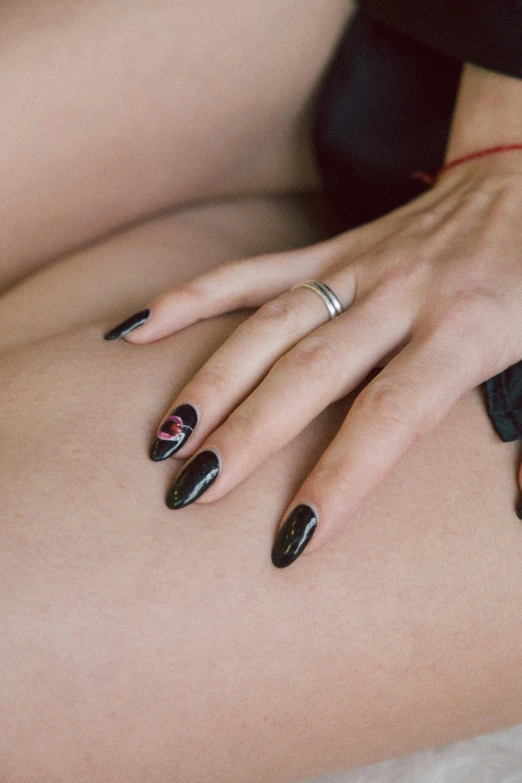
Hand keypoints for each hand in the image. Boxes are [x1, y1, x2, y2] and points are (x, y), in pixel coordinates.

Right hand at [105, 159, 521, 566]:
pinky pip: (253, 272)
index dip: (338, 478)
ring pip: (269, 325)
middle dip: (247, 436)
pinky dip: (193, 298)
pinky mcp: (332, 249)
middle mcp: (401, 298)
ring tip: (165, 438)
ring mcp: (357, 268)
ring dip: (211, 381)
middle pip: (309, 373)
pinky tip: (141, 330)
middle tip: (191, 492)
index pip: (389, 417)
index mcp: (466, 331)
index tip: (292, 537)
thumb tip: (520, 509)